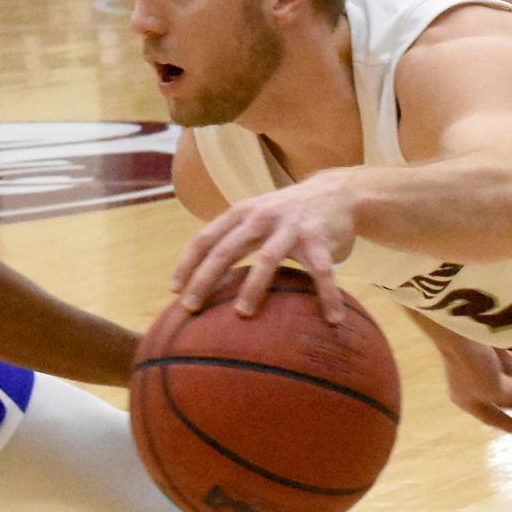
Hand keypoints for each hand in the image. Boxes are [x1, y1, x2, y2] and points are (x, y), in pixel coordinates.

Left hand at [170, 172, 356, 321]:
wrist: (338, 191)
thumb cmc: (288, 213)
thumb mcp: (257, 215)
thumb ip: (233, 237)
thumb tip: (201, 276)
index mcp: (242, 212)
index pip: (206, 238)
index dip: (187, 263)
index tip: (174, 290)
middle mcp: (262, 216)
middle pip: (226, 249)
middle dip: (205, 279)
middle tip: (191, 307)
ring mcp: (292, 227)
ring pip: (267, 260)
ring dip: (252, 288)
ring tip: (242, 313)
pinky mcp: (320, 238)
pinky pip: (322, 272)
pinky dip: (327, 296)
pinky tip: (333, 319)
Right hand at [438, 339, 511, 432]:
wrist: (459, 328)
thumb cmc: (471, 367)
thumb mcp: (492, 391)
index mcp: (466, 398)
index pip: (489, 417)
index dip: (507, 424)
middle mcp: (472, 381)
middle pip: (500, 396)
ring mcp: (481, 361)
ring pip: (508, 376)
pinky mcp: (491, 343)